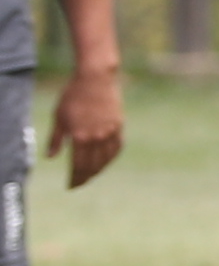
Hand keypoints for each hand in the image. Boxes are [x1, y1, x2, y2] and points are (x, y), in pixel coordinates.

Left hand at [48, 64, 119, 189]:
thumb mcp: (59, 117)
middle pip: (93, 166)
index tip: (70, 186)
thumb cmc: (72, 96)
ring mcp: (110, 132)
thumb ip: (56, 139)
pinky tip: (105, 160)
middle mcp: (96, 138)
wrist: (95, 79)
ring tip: (91, 174)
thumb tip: (51, 157)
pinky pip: (116, 148)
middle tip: (79, 183)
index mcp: (79, 137)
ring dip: (98, 170)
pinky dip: (111, 157)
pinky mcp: (119, 126)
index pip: (78, 166)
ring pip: (106, 159)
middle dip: (85, 177)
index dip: (74, 178)